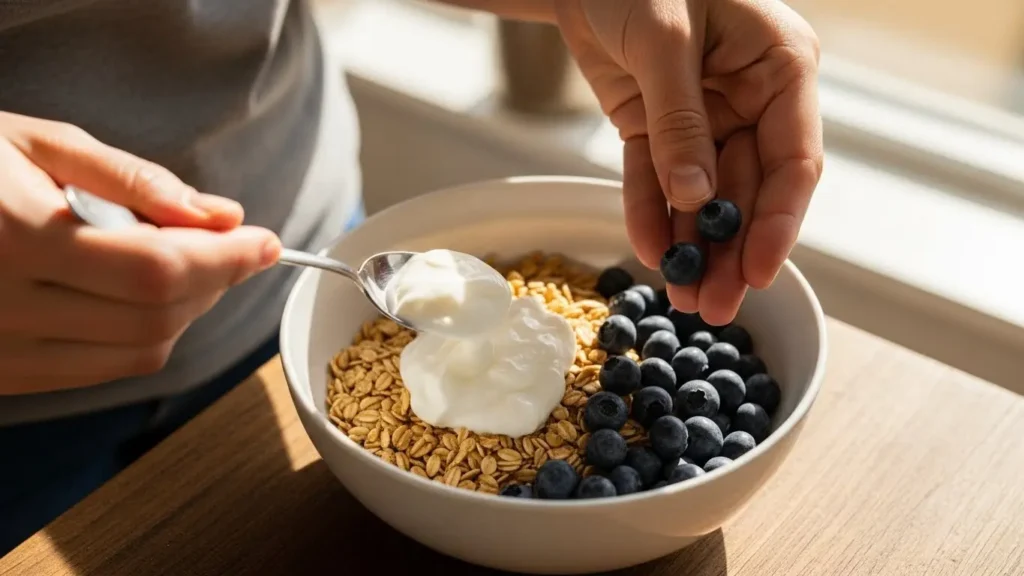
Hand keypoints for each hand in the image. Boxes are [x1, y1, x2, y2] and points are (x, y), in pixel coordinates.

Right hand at [0, 112, 280, 394]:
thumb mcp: (43, 143)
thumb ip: (137, 182)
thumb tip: (221, 216)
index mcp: (15, 237)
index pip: (157, 270)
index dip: (226, 260)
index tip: (265, 241)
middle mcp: (5, 306)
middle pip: (157, 317)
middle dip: (216, 283)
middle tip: (235, 247)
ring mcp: (2, 350)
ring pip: (137, 352)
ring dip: (188, 313)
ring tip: (193, 265)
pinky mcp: (3, 374)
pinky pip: (101, 370)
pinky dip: (145, 335)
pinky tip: (149, 296)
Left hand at [554, 0, 822, 323]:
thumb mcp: (664, 40)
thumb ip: (680, 121)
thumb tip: (696, 197)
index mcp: (779, 68)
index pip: (793, 160)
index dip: (778, 223)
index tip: (758, 273)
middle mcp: (749, 99)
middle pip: (748, 191)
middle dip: (730, 251)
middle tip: (713, 307)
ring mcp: (703, 119)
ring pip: (704, 196)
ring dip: (694, 246)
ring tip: (683, 298)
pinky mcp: (655, 128)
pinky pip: (653, 180)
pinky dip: (651, 214)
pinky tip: (652, 251)